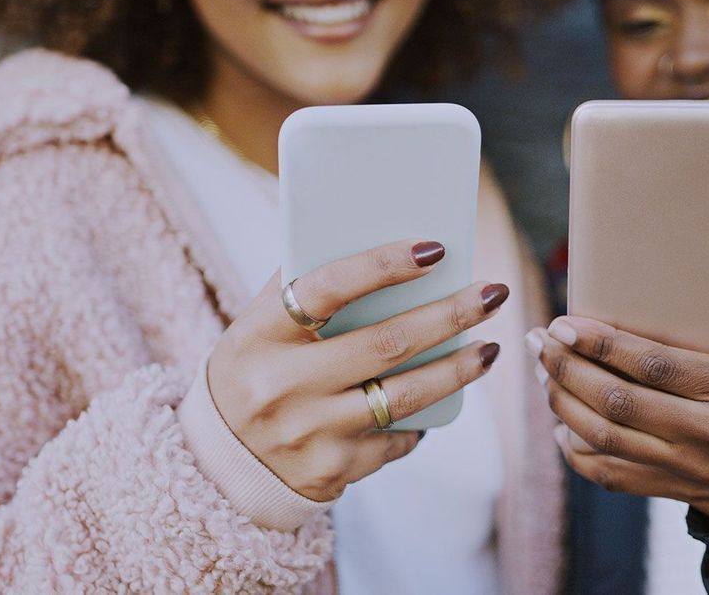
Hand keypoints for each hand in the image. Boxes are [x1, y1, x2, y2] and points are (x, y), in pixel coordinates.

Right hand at [208, 239, 506, 501]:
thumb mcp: (255, 328)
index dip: (383, 265)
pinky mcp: (333, 471)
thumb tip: (371, 238)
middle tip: (493, 293)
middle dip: (450, 314)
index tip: (435, 249)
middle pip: (386, 343)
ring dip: (458, 370)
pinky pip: (396, 438)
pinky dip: (422, 418)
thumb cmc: (253, 373)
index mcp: (259, 336)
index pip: (326, 288)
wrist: (215, 467)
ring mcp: (309, 433)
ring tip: (490, 347)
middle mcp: (282, 386)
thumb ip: (299, 286)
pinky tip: (444, 397)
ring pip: (405, 396)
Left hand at [528, 253, 708, 525]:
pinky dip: (576, 450)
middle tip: (539, 341)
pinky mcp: (669, 491)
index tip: (565, 323)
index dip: (604, 345)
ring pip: (605, 437)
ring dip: (562, 402)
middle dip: (568, 368)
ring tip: (542, 371)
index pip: (657, 365)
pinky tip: (560, 422)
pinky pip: (608, 474)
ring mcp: (687, 468)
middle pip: (619, 401)